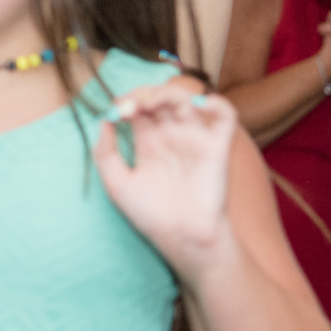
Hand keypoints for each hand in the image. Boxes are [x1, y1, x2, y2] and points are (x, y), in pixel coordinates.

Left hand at [93, 83, 238, 278]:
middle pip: (160, 98)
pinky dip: (216, 102)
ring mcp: (196, 140)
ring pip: (188, 98)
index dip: (126, 101)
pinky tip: (197, 105)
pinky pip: (225, 115)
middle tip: (131, 107)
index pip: (138, 108)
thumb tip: (105, 121)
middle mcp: (172, 137)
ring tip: (151, 104)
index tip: (116, 112)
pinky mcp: (218, 147)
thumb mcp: (117, 185)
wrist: (182, 238)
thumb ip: (105, 153)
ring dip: (169, 92)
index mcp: (149, 144)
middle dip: (143, 94)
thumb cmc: (151, 216)